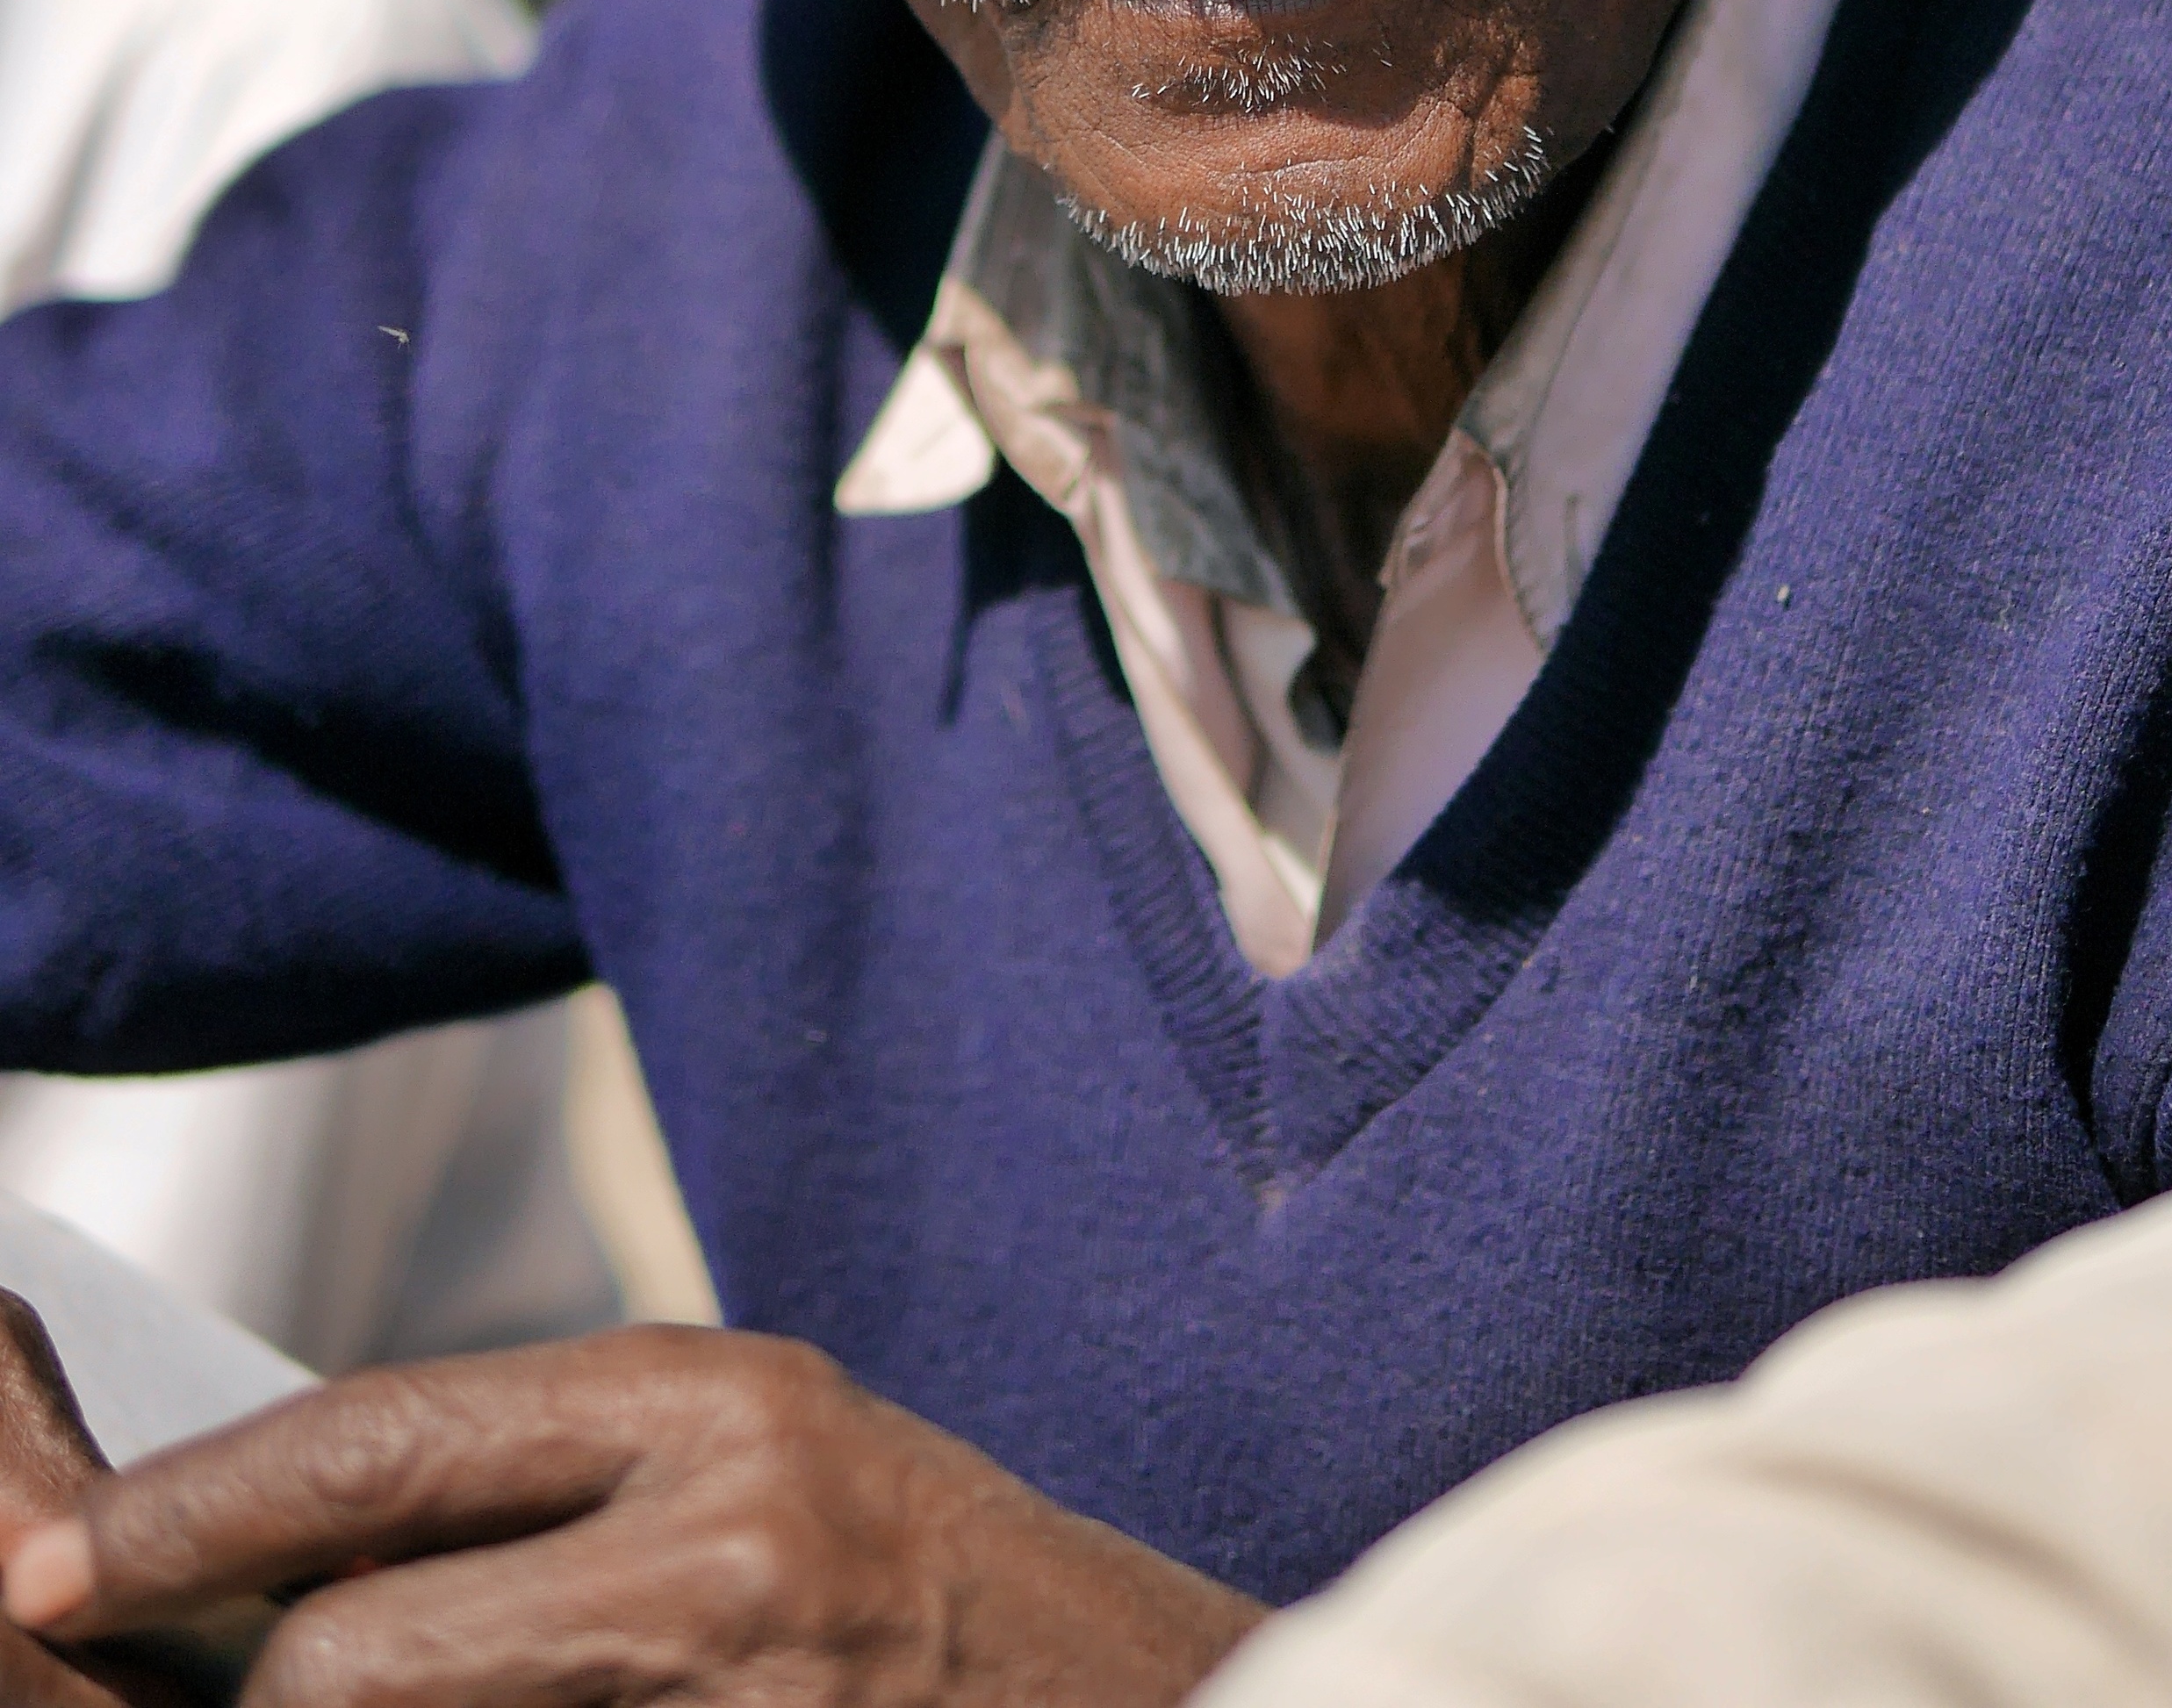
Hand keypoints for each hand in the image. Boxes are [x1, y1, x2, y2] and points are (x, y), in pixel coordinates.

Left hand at [1, 1324, 1266, 1707]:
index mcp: (707, 1400)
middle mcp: (725, 1533)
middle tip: (132, 1655)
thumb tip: (311, 1558)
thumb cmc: (930, 1591)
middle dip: (239, 1675)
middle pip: (362, 1638)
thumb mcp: (753, 1472)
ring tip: (322, 1699)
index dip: (196, 1511)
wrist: (1154, 1705)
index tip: (56, 1561)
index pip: (381, 1437)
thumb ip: (559, 1496)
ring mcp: (738, 1682)